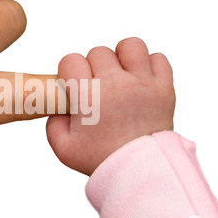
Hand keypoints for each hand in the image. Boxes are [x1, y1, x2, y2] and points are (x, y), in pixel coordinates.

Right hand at [46, 38, 175, 175]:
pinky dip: (149, 65)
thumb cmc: (101, 160)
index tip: (75, 86)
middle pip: (98, 52)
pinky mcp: (164, 88)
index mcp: (89, 96)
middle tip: (97, 87)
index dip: (69, 72)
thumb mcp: (64, 148)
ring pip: (130, 46)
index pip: (71, 60)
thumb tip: (58, 105)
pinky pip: (159, 59)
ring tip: (121, 74)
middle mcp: (116, 84)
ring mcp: (143, 84)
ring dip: (122, 56)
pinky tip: (141, 80)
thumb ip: (52, 123)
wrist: (140, 171)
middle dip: (93, 67)